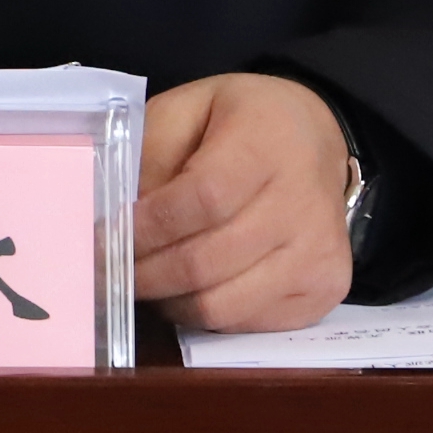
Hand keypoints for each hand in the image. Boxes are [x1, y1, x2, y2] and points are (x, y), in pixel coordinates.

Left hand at [133, 72, 354, 332]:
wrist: (316, 139)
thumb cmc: (242, 123)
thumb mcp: (189, 108)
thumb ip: (151, 153)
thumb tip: (117, 217)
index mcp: (268, 141)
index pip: (203, 199)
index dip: (149, 228)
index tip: (106, 236)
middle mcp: (304, 202)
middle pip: (207, 262)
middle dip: (146, 274)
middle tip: (110, 271)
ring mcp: (319, 253)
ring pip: (223, 307)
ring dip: (169, 301)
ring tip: (145, 281)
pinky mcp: (325, 289)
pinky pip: (247, 325)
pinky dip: (205, 316)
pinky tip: (187, 290)